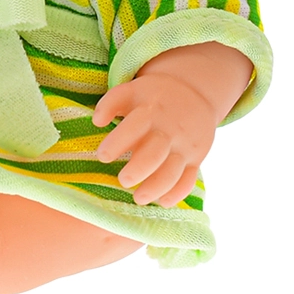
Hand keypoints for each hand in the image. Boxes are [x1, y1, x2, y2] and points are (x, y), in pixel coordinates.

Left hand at [92, 72, 221, 207]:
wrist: (194, 92)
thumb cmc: (151, 96)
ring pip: (174, 170)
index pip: (135, 127)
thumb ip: (110, 103)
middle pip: (156, 153)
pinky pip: (189, 177)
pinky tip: (163, 202)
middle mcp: (169, 130)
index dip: (118, 142)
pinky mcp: (196, 157)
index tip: (102, 157)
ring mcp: (185, 146)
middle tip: (123, 180)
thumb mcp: (130, 91)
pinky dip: (178, 192)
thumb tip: (97, 121)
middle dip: (140, 169)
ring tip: (139, 198)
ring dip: (157, 187)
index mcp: (150, 112)